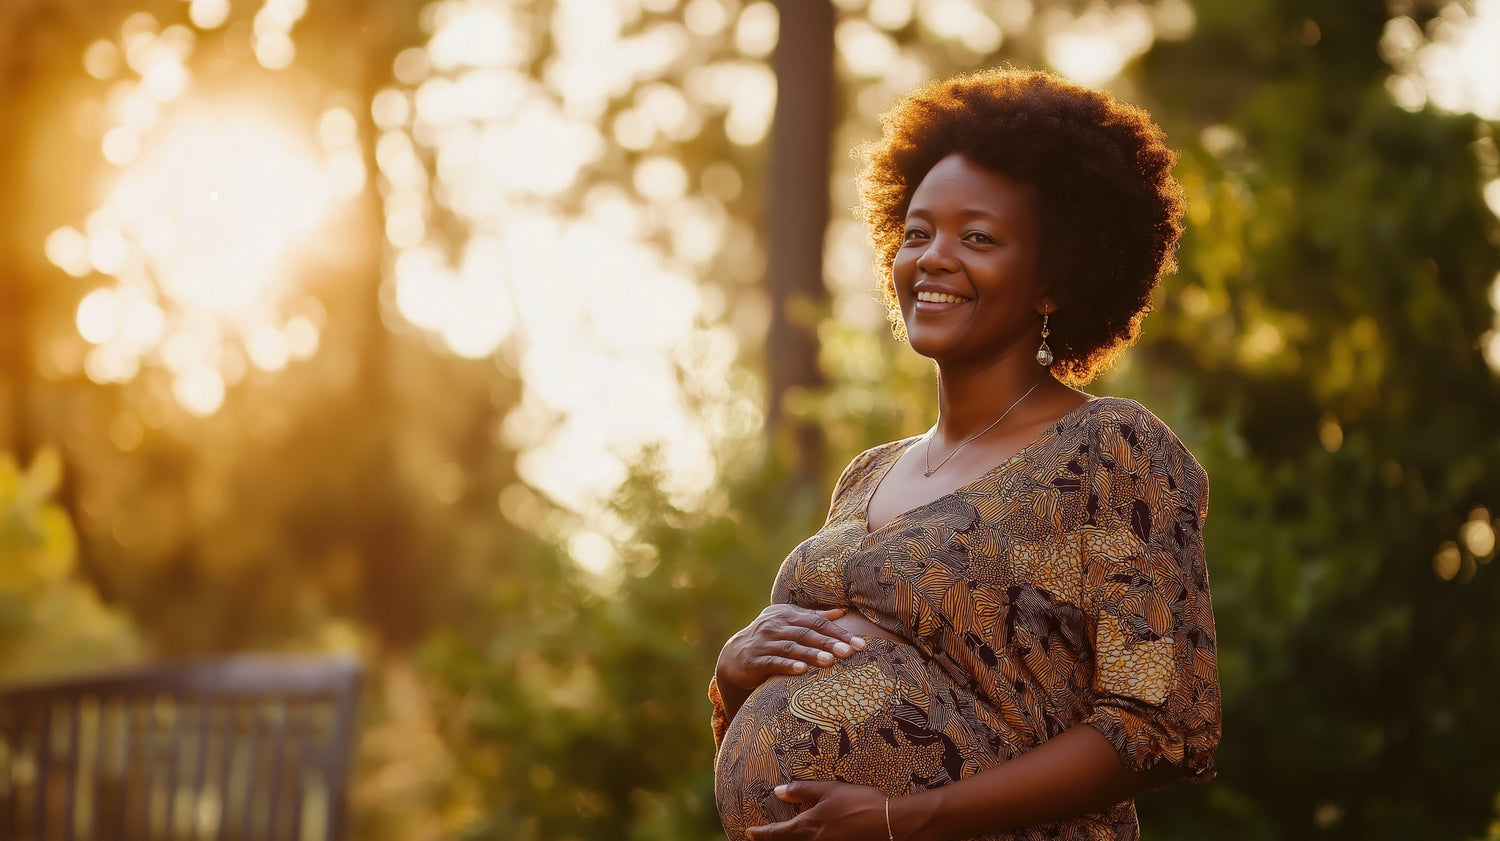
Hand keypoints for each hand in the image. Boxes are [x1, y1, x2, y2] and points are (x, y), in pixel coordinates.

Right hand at [716, 605, 866, 692]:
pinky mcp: (753, 659)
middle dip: (829, 643)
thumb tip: (842, 611)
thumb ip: (814, 618)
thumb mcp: (789, 624)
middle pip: (807, 633)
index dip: (839, 632)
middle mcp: (775, 625)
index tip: (859, 644)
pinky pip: (772, 662)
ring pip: (791, 647)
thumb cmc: (770, 639)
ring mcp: (763, 642)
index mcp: (787, 614)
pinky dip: (787, 665)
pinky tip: (801, 671)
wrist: (734, 656)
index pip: (818, 622)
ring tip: (830, 662)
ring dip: (811, 654)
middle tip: (850, 652)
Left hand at [745, 781, 889, 839]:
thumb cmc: (859, 804)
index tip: (749, 833)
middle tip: (762, 837)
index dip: (761, 834)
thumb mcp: (828, 790)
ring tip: (784, 836)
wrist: (889, 824)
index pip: (776, 834)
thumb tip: (778, 791)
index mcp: (806, 829)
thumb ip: (801, 791)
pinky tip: (810, 836)